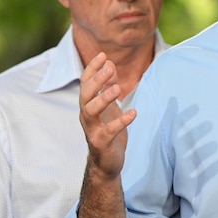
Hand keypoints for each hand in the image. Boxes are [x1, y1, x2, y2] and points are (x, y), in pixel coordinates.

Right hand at [79, 52, 136, 179]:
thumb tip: (110, 64)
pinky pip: (108, 131)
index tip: (102, 55)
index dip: (92, 69)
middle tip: (110, 67)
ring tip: (118, 88)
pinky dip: (121, 121)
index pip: (85, 83)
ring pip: (90, 111)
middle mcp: (86, 115)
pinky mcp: (100, 143)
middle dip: (96, 80)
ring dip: (103, 98)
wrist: (106, 162)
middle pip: (85, 94)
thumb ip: (108, 86)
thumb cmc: (108, 130)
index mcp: (88, 105)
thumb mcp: (110, 106)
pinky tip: (133, 113)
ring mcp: (91, 129)